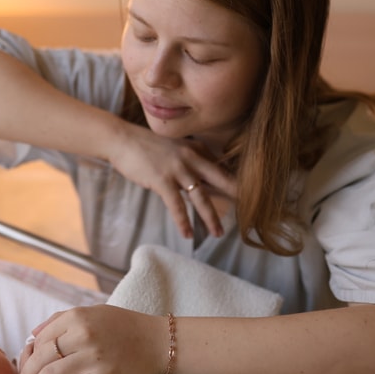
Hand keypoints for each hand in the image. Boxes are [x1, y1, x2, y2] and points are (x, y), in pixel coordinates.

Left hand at [18, 305, 168, 373]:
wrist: (159, 341)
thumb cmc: (124, 326)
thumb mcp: (92, 313)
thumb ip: (61, 319)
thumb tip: (33, 335)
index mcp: (76, 318)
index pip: (39, 341)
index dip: (28, 357)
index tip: (28, 369)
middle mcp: (82, 335)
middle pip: (40, 360)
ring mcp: (94, 357)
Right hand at [105, 124, 235, 238]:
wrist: (121, 139)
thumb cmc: (146, 146)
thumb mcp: (175, 148)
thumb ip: (191, 161)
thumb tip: (204, 180)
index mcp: (196, 149)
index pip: (221, 168)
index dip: (234, 183)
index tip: (248, 197)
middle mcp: (191, 157)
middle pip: (220, 180)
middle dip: (237, 197)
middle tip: (253, 211)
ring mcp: (177, 168)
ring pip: (201, 197)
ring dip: (211, 217)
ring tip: (218, 233)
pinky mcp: (161, 180)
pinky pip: (177, 205)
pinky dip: (183, 221)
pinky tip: (187, 234)